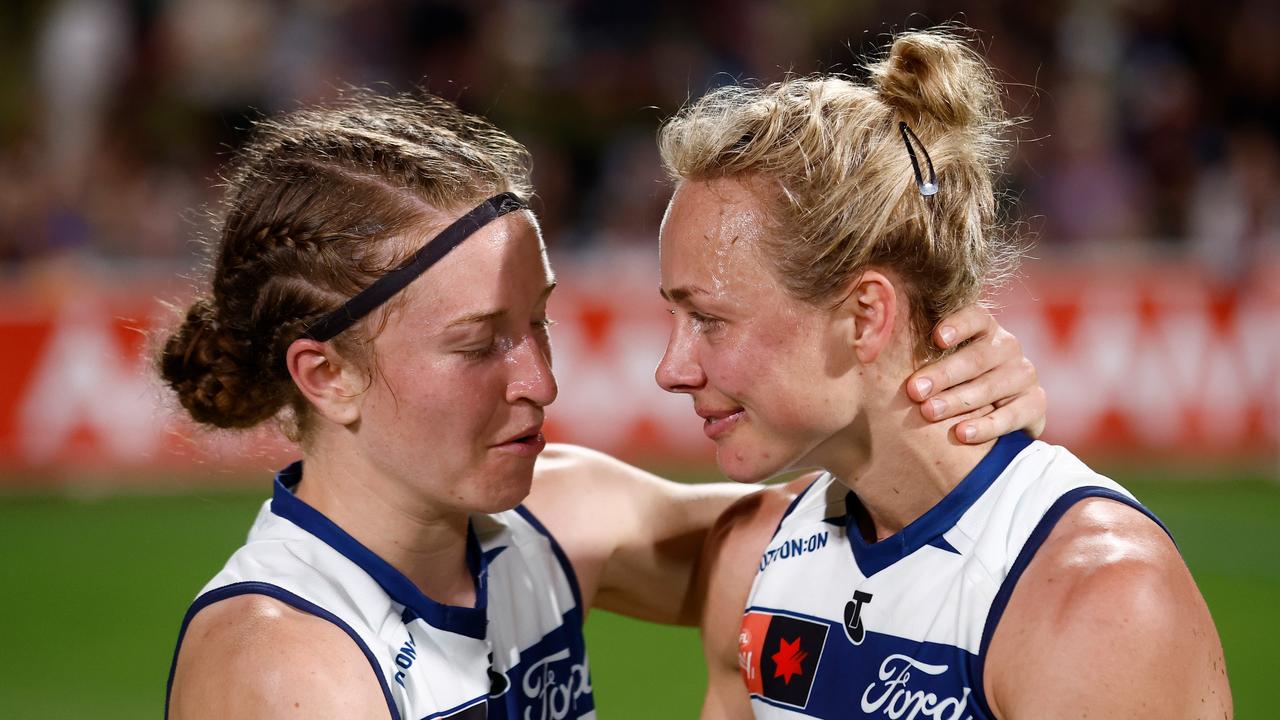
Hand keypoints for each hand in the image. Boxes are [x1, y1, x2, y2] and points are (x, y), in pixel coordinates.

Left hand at [905, 305, 1045, 443]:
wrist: (1000, 411)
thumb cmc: (954, 380)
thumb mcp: (941, 361)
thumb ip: (918, 351)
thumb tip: (871, 347)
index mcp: (984, 328)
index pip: (975, 317)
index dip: (958, 325)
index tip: (936, 338)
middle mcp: (1007, 347)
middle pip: (977, 357)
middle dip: (943, 374)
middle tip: (914, 390)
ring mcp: (1023, 375)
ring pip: (991, 387)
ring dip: (958, 401)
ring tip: (929, 413)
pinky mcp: (1035, 403)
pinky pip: (1012, 415)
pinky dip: (986, 426)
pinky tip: (962, 434)